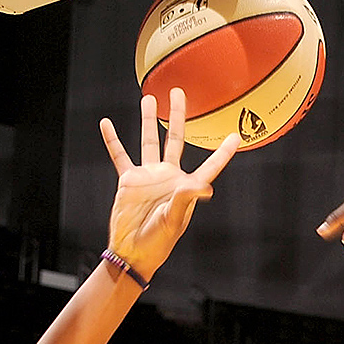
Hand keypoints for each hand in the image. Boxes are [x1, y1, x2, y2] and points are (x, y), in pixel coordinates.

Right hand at [98, 88, 239, 279]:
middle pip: (175, 138)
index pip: (209, 165)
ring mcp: (148, 176)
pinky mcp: (129, 181)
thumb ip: (186, 199)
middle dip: (178, 116)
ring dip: (148, 120)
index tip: (236, 136)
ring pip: (148, 141)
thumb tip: (206, 187)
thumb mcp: (174, 219)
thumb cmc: (158, 241)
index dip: (223, 152)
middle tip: (179, 92)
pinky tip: (106, 123)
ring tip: (149, 99)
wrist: (132, 251)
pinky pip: (120, 156)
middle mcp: (168, 176)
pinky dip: (113, 140)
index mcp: (186, 186)